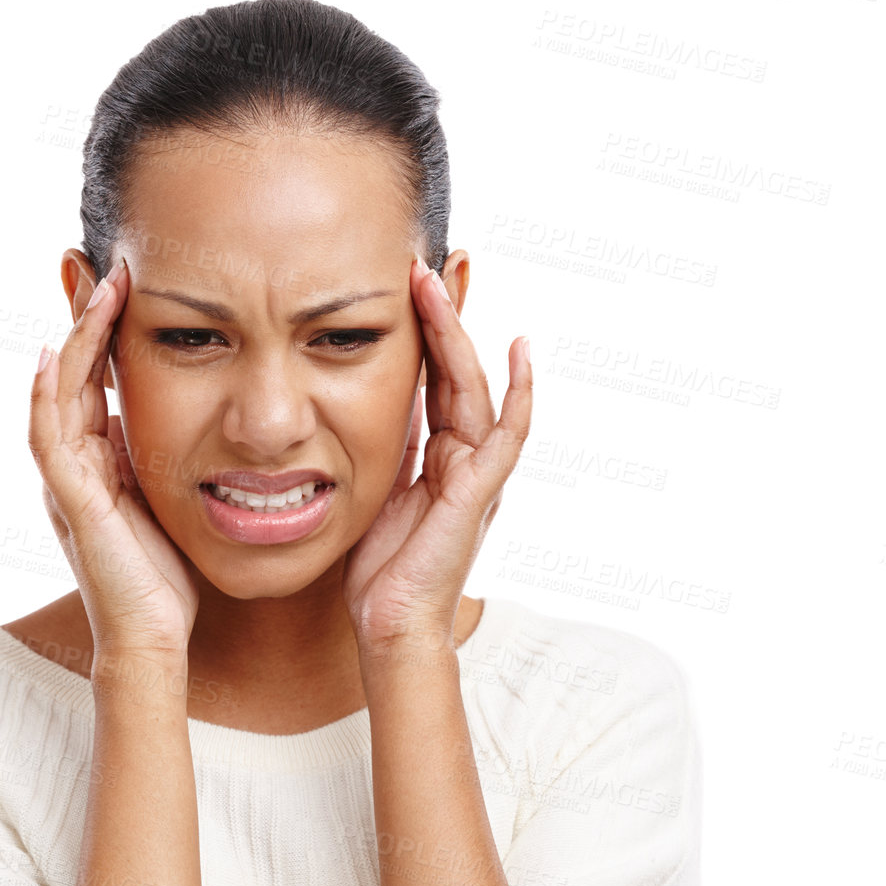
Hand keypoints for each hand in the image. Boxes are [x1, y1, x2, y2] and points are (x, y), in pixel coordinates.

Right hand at [29, 258, 197, 664]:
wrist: (154, 641)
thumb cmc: (171, 583)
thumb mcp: (179, 504)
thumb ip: (179, 463)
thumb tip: (215, 424)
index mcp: (104, 461)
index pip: (101, 379)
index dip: (108, 330)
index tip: (130, 278)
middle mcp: (78, 464)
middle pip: (73, 372)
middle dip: (84, 316)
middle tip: (100, 258)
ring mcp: (68, 481)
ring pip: (58, 391)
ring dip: (75, 336)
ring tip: (94, 283)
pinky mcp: (70, 502)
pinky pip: (48, 436)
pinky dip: (48, 393)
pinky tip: (57, 352)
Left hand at [342, 256, 531, 653]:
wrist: (390, 625)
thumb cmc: (380, 572)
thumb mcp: (372, 490)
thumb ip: (383, 446)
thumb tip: (366, 400)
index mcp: (439, 457)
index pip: (436, 378)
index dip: (428, 331)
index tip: (411, 281)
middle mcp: (465, 458)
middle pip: (459, 371)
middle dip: (445, 315)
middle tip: (428, 260)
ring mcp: (478, 473)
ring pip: (476, 387)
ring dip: (459, 332)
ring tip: (439, 280)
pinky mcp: (482, 491)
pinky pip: (508, 433)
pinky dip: (519, 391)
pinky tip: (520, 349)